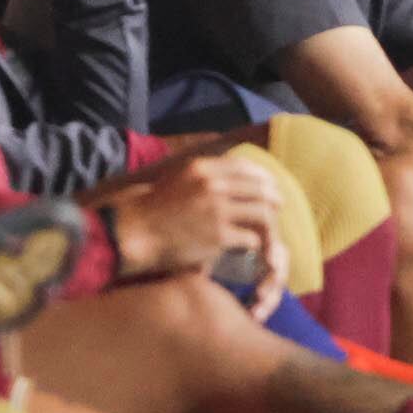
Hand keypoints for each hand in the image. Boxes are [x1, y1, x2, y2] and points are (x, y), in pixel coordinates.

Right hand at [105, 154, 290, 306]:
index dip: (262, 175)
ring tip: (268, 227)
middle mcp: (214, 185)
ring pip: (261, 212)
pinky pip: (250, 236)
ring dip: (268, 220)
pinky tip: (250, 246)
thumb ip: (203, 174)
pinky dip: (253, 241)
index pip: (245, 167)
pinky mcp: (219, 236)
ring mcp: (218, 210)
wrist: (135, 233)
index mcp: (204, 168)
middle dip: (273, 197)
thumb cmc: (153, 209)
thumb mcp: (178, 178)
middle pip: (259, 188)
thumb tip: (230, 173)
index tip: (269, 183)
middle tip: (278, 205)